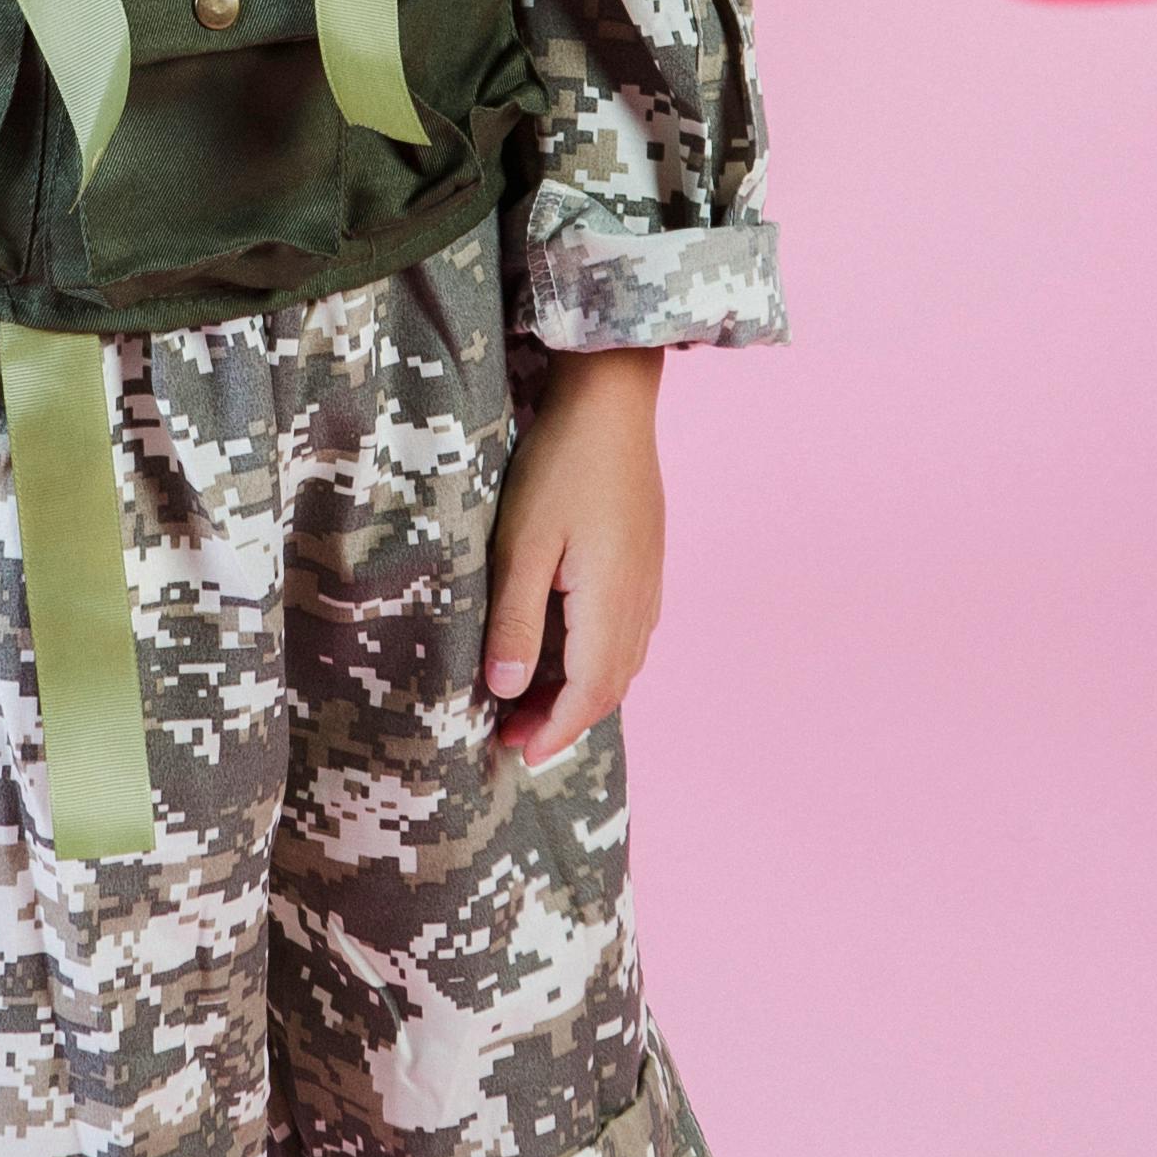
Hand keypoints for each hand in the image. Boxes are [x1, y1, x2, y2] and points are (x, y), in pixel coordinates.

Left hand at [483, 348, 665, 764]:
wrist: (612, 402)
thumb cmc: (559, 466)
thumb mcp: (522, 546)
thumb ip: (517, 623)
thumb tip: (509, 691)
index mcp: (612, 605)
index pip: (590, 694)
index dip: (555, 732)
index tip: (517, 754)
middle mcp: (640, 601)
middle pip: (609, 686)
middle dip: (564, 719)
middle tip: (510, 735)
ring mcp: (648, 580)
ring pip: (620, 661)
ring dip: (579, 691)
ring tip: (529, 699)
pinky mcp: (644, 560)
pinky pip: (625, 632)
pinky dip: (593, 658)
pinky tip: (561, 648)